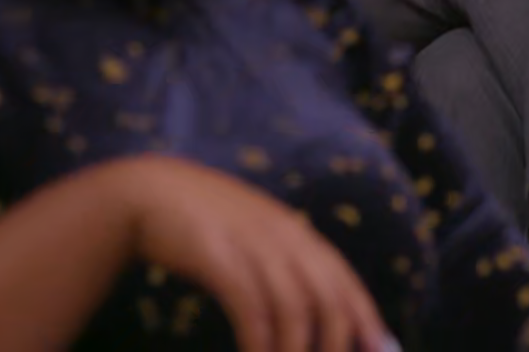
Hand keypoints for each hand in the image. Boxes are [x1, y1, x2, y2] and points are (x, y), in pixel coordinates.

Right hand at [118, 155, 393, 351]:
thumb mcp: (253, 236)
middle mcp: (281, 235)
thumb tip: (311, 310)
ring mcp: (251, 244)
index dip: (364, 316)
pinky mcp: (218, 256)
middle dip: (336, 343)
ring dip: (296, 350)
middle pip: (327, 297)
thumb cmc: (204, 223)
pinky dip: (259, 340)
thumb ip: (283, 263)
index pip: (343, 279)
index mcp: (294, 231)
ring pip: (293, 308)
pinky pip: (250, 306)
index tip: (379, 347)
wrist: (149, 192)